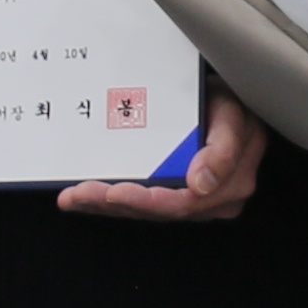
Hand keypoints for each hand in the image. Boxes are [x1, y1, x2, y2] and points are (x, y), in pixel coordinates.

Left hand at [59, 87, 264, 224]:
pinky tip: (82, 199)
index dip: (146, 202)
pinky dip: (107, 201)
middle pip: (155, 211)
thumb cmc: (230, 103)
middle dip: (114, 203)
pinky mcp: (171, 193)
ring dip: (104, 204)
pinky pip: (139, 202)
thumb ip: (223, 148)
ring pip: (142, 210)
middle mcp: (209, 199)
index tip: (115, 192)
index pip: (182, 204)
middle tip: (80, 193)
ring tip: (74, 195)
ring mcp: (189, 198)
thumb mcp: (233, 115)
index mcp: (229, 185)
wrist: (230, 96)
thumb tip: (200, 183)